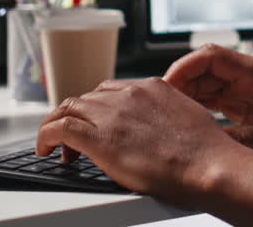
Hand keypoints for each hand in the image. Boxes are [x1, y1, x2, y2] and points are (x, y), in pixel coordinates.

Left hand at [36, 77, 243, 205]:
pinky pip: (60, 129)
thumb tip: (159, 130)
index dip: (98, 108)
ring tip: (54, 144)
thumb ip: (166, 116)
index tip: (95, 122)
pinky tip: (44, 148)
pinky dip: (46, 136)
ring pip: (69, 107)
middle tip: (74, 140)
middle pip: (88, 96)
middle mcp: (130, 94)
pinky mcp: (99, 138)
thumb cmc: (206, 151)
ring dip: (58, 124)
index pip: (112, 90)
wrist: (208, 165)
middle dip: (78, 116)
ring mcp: (113, 114)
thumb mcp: (187, 118)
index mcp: (153, 87)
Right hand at [164, 44, 252, 163]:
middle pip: (204, 68)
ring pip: (206, 84)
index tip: (166, 86)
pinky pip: (215, 99)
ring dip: (186, 97)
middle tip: (160, 109)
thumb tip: (207, 143)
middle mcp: (251, 76)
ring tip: (168, 118)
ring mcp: (248, 88)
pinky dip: (198, 108)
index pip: (213, 56)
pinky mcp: (247, 103)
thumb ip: (245, 140)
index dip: (184, 67)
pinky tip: (186, 123)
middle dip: (179, 84)